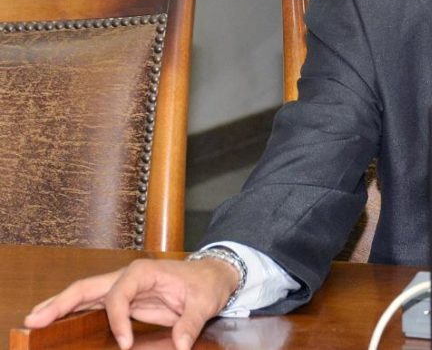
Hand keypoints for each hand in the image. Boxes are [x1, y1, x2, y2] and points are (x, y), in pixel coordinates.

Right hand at [23, 258, 239, 349]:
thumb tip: (180, 345)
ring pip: (85, 295)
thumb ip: (191, 323)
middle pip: (88, 287)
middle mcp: (128, 276)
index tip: (124, 343)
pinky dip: (73, 311)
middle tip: (35, 319)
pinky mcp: (124, 299)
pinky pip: (93, 305)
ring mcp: (123, 287)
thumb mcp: (205, 303)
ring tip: (33, 321)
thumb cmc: (207, 284)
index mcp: (145, 272)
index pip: (119, 294)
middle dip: (62, 303)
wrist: (213, 275)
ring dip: (59, 307)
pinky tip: (55, 320)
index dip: (117, 320)